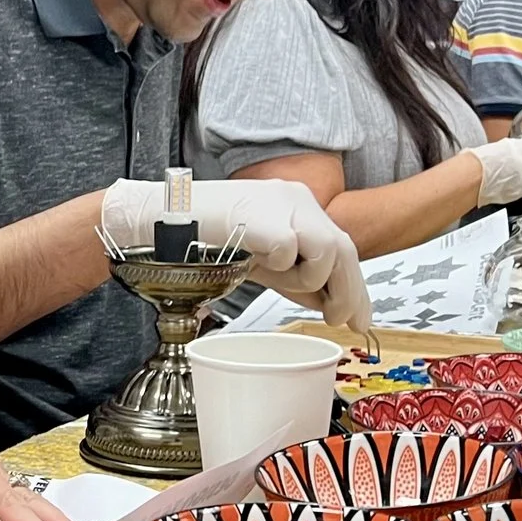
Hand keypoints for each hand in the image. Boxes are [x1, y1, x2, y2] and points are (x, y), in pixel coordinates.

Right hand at [103, 177, 368, 327]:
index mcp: (298, 205)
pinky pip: (289, 251)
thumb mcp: (263, 262)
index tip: (359, 319)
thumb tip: (331, 304)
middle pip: (344, 249)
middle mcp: (296, 198)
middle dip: (348, 293)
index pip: (342, 247)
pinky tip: (255, 261)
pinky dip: (278, 266)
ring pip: (326, 250)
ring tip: (278, 280)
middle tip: (339, 322)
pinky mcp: (262, 214)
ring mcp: (281, 203)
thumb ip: (296, 278)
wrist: (162, 223)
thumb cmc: (206, 241)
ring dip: (308, 279)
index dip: (355, 287)